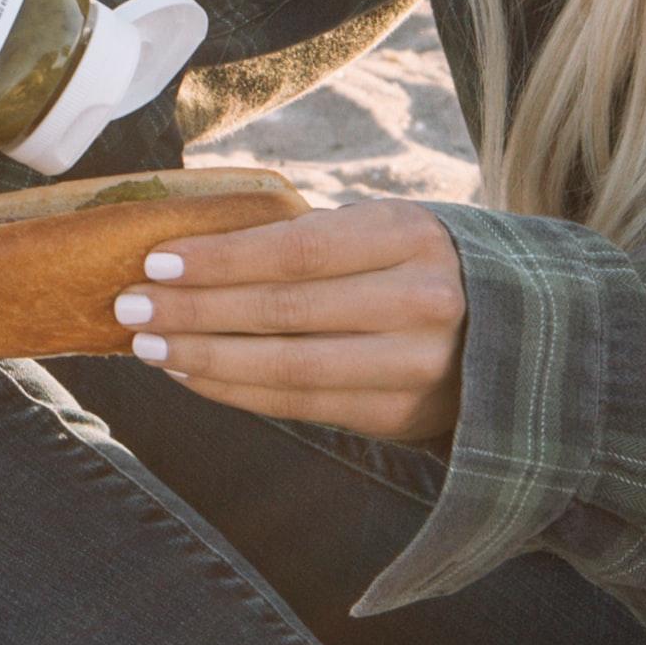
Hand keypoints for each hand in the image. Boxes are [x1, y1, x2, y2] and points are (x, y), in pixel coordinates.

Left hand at [110, 198, 467, 443]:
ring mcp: (416, 365)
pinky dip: (238, 391)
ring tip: (149, 345)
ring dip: (205, 357)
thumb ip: (313, 239)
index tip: (155, 262)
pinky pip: (301, 404)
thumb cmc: (420, 266)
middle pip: (283, 311)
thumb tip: (193, 252)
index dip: (220, 260)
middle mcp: (421, 300)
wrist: (516, 330)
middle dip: (194, 310)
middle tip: (129, 307)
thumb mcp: (385, 229)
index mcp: (410, 235)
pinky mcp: (401, 415)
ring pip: (287, 367)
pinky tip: (194, 374)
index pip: (296, 249)